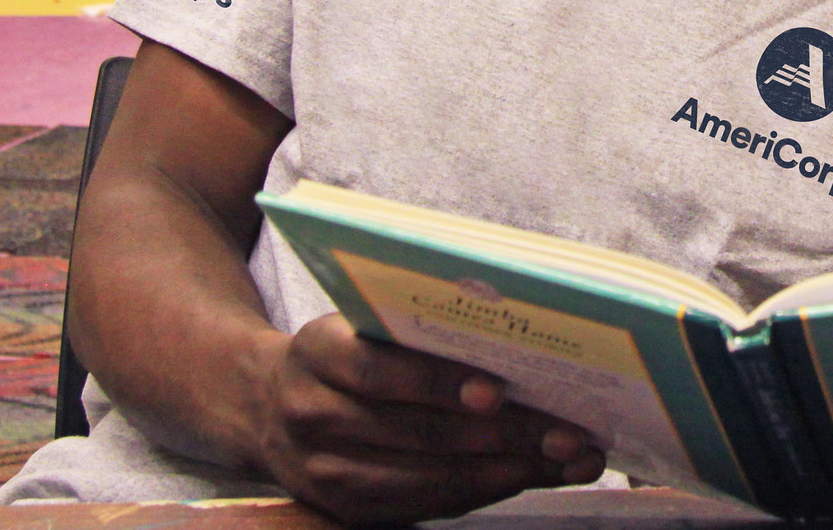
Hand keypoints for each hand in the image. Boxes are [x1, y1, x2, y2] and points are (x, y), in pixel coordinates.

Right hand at [240, 313, 604, 525]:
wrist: (263, 404)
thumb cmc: (343, 349)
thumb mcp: (360, 322)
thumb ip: (419, 324)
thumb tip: (514, 336)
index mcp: (317, 352)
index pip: (378, 371)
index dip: (438, 382)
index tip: (498, 388)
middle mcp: (312, 416)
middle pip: (416, 434)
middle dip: (504, 436)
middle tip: (570, 432)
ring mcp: (323, 474)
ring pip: (427, 480)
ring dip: (508, 473)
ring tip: (570, 460)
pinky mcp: (344, 511)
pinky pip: (424, 506)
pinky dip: (482, 491)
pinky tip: (529, 476)